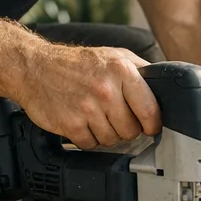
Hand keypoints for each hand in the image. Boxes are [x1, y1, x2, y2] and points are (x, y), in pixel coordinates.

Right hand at [15, 42, 162, 148]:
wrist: (35, 67)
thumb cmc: (76, 63)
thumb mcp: (114, 55)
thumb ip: (141, 70)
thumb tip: (165, 87)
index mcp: (121, 70)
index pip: (150, 110)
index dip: (152, 123)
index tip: (149, 126)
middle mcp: (105, 89)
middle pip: (131, 130)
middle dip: (126, 128)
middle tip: (115, 117)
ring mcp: (87, 108)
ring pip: (112, 141)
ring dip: (106, 134)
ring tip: (97, 117)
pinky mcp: (70, 124)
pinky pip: (91, 145)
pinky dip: (88, 138)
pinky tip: (82, 122)